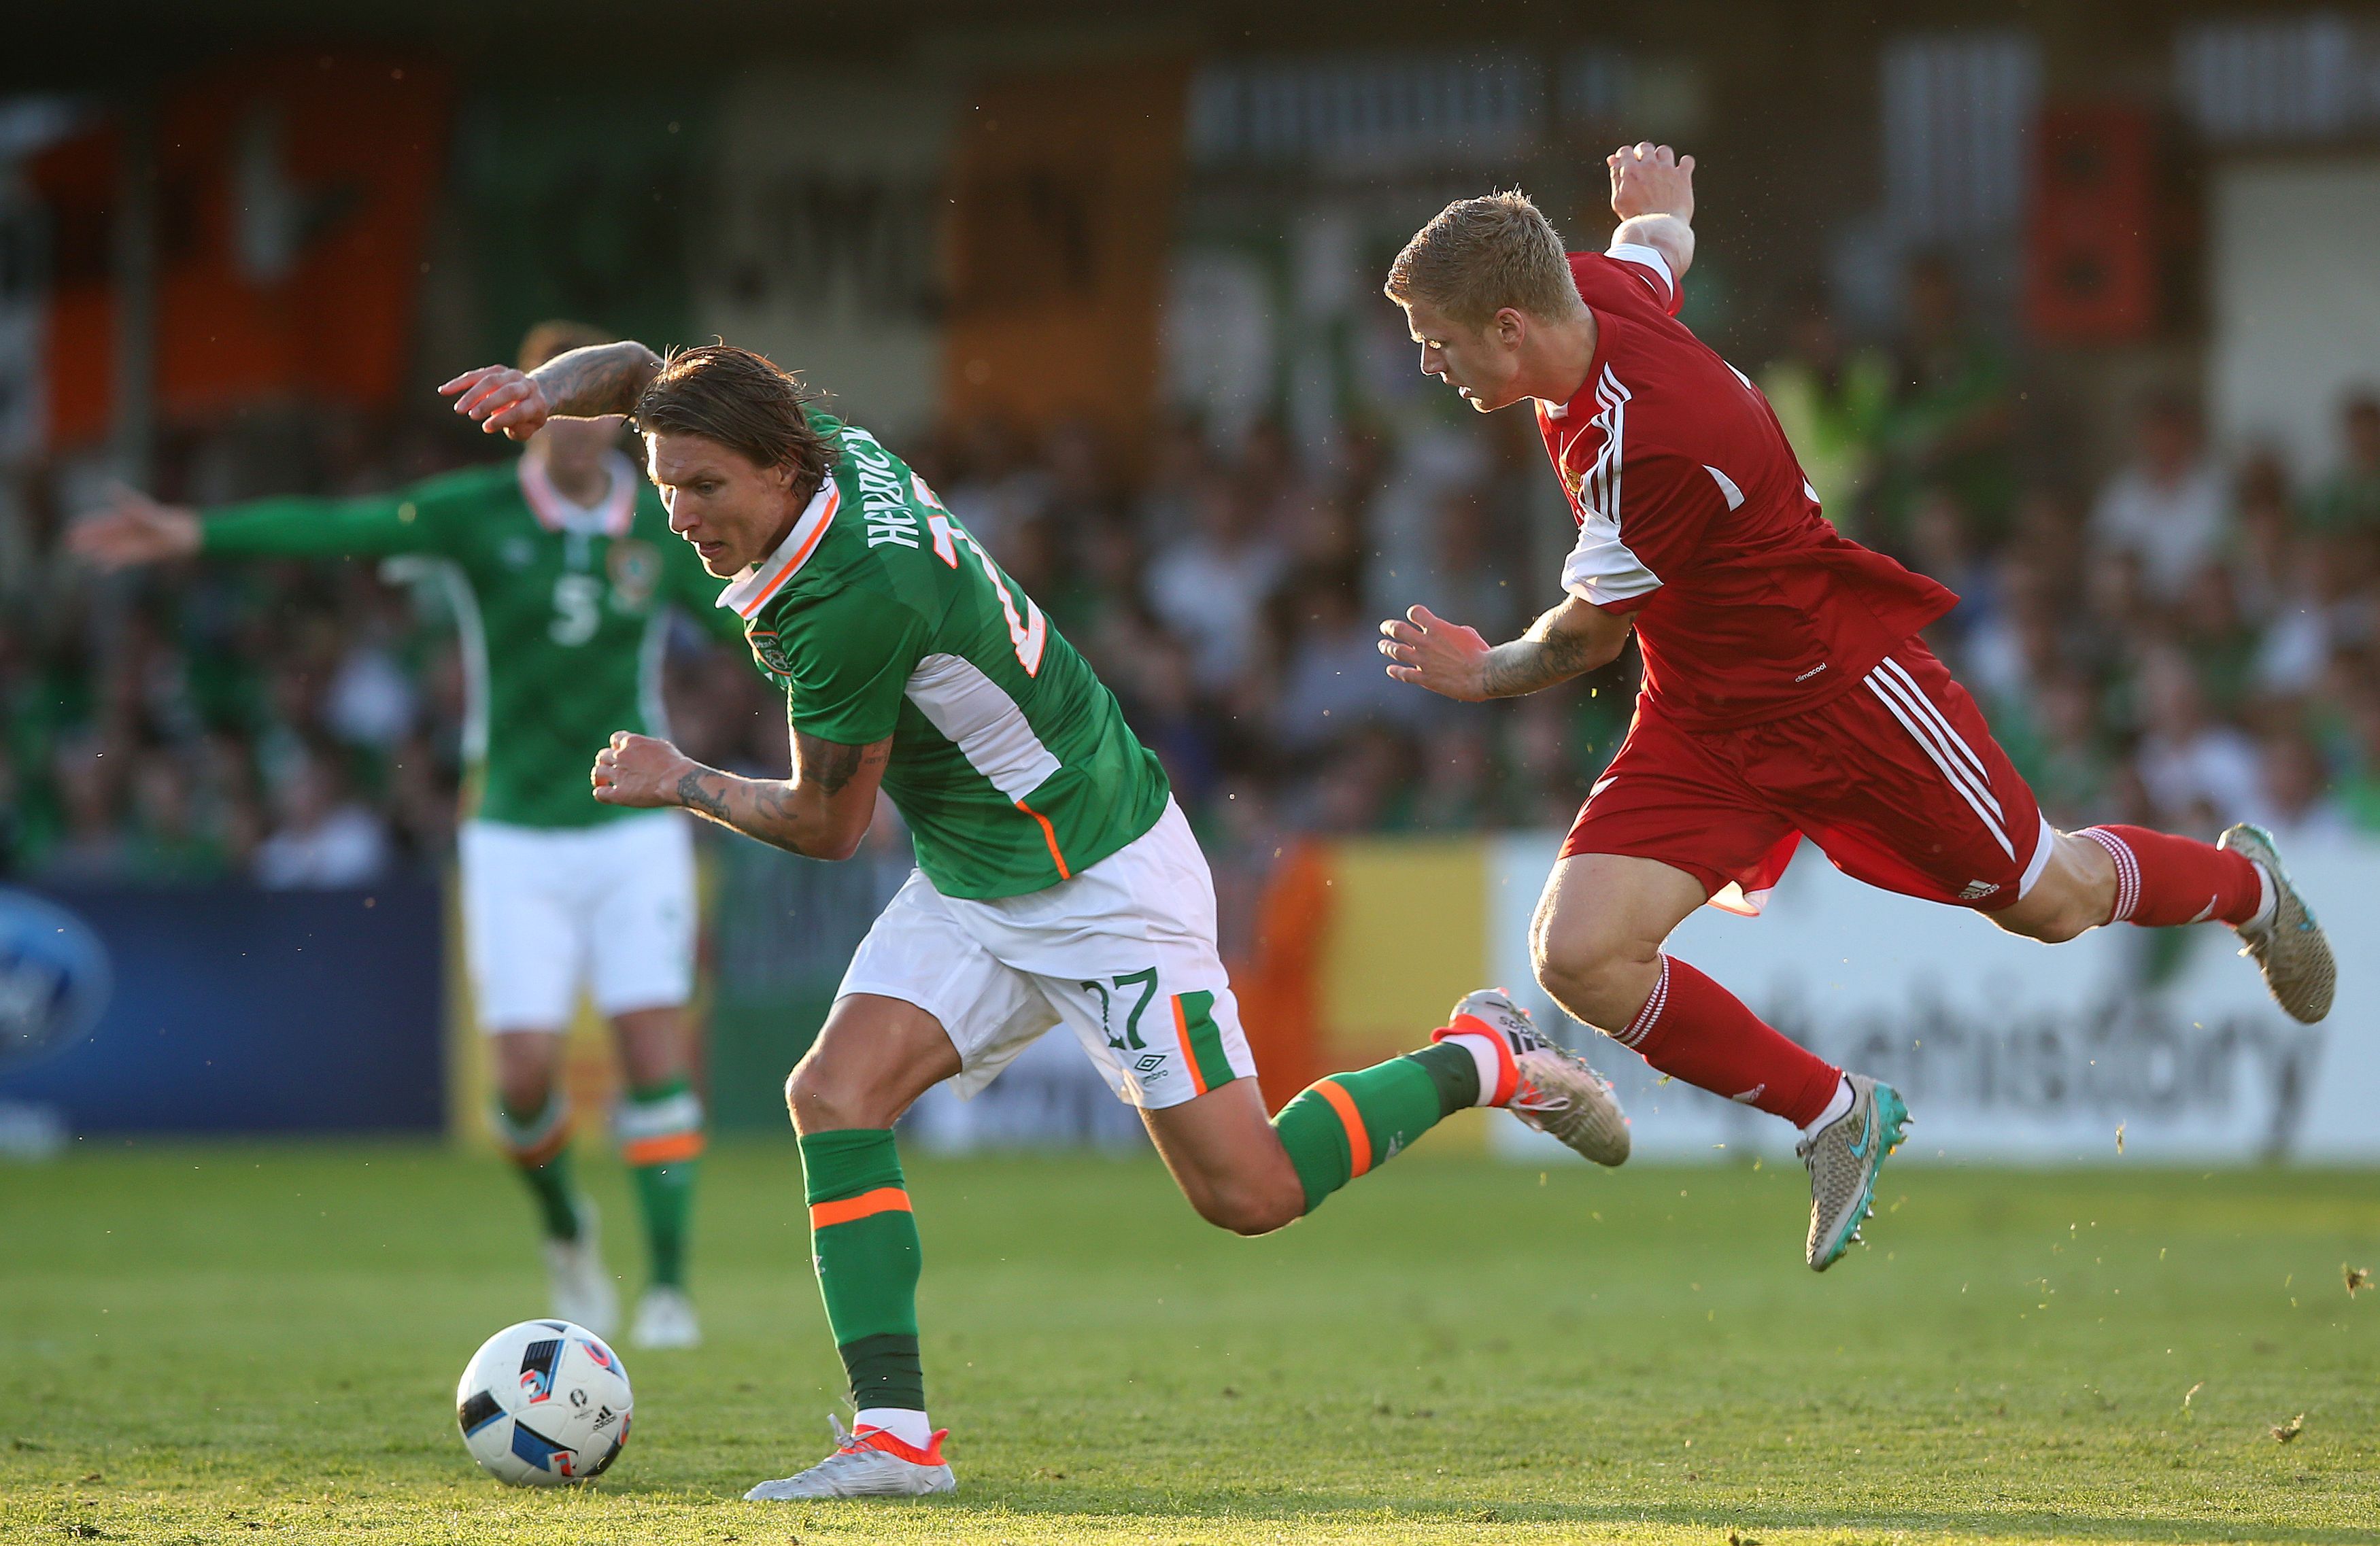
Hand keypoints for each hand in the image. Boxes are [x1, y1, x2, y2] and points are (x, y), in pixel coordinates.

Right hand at [68, 482, 201, 568]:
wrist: (179, 534)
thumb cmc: (160, 519)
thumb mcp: (141, 510)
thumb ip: (125, 501)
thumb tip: (110, 486)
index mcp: (122, 519)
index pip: (98, 523)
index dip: (85, 526)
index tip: (71, 528)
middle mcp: (123, 532)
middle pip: (99, 537)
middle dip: (85, 541)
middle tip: (68, 544)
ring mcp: (128, 544)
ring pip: (106, 549)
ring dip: (93, 553)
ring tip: (79, 558)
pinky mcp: (136, 555)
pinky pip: (119, 561)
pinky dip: (110, 565)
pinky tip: (101, 570)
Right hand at [439, 364, 550, 440]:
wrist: (536, 392)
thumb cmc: (529, 416)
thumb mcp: (529, 427)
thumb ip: (519, 430)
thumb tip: (496, 422)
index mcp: (537, 402)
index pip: (521, 410)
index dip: (503, 419)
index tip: (486, 427)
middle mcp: (526, 385)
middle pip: (508, 391)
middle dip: (488, 403)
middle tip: (471, 416)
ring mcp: (511, 375)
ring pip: (490, 380)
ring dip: (472, 394)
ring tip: (458, 409)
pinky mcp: (497, 370)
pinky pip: (477, 375)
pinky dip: (460, 383)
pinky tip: (444, 391)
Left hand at [592, 731, 698, 807]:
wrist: (678, 780)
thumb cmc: (676, 764)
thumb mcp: (661, 746)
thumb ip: (647, 747)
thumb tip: (644, 751)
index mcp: (631, 742)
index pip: (615, 739)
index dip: (617, 746)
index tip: (621, 753)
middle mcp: (621, 756)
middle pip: (603, 756)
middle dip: (606, 761)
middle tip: (610, 769)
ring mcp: (618, 775)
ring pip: (598, 772)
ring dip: (599, 777)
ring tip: (602, 782)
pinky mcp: (619, 794)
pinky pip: (600, 793)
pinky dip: (600, 793)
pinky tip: (605, 795)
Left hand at [1378, 605, 1492, 700]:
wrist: (1483, 674)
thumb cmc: (1480, 652)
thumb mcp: (1466, 633)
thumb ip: (1450, 632)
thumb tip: (1447, 636)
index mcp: (1437, 627)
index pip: (1415, 613)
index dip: (1413, 613)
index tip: (1414, 616)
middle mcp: (1426, 642)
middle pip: (1398, 629)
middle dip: (1389, 627)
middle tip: (1385, 627)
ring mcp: (1423, 661)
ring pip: (1396, 651)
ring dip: (1387, 647)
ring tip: (1383, 645)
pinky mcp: (1425, 678)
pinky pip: (1404, 674)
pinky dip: (1395, 671)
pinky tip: (1390, 669)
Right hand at [1609, 141, 1694, 223]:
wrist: (1658, 229)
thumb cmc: (1635, 218)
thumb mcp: (1619, 199)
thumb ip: (1615, 177)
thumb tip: (1612, 159)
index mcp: (1630, 171)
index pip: (1625, 151)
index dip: (1625, 156)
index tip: (1628, 163)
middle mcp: (1649, 166)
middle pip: (1645, 147)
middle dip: (1642, 153)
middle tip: (1644, 166)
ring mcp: (1667, 170)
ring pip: (1664, 150)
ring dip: (1661, 157)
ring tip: (1661, 169)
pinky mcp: (1683, 177)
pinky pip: (1687, 161)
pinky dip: (1684, 164)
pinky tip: (1680, 172)